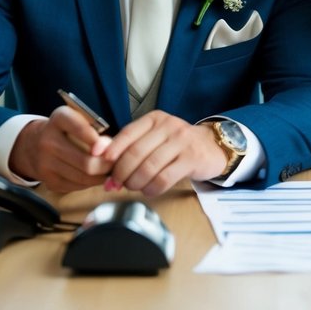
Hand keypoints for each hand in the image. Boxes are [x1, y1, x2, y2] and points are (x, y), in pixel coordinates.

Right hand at [9, 105, 112, 192]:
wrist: (34, 145)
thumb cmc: (66, 130)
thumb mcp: (78, 119)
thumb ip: (96, 130)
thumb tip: (110, 149)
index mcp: (59, 118)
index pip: (80, 128)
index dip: (98, 141)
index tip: (110, 147)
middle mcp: (48, 140)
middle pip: (86, 161)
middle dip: (107, 165)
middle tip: (117, 163)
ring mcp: (46, 163)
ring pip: (84, 177)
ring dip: (101, 176)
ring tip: (109, 170)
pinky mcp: (49, 181)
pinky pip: (77, 186)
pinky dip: (90, 183)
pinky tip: (95, 176)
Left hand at [99, 110, 227, 197]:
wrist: (211, 147)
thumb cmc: (176, 144)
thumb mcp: (155, 137)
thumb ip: (131, 145)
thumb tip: (101, 160)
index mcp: (155, 118)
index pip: (127, 133)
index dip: (111, 149)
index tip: (99, 162)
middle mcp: (168, 126)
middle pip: (136, 153)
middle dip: (121, 172)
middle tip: (115, 184)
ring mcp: (182, 142)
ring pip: (149, 167)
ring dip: (135, 182)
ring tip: (132, 188)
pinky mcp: (191, 159)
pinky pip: (164, 178)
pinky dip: (151, 188)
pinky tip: (148, 191)